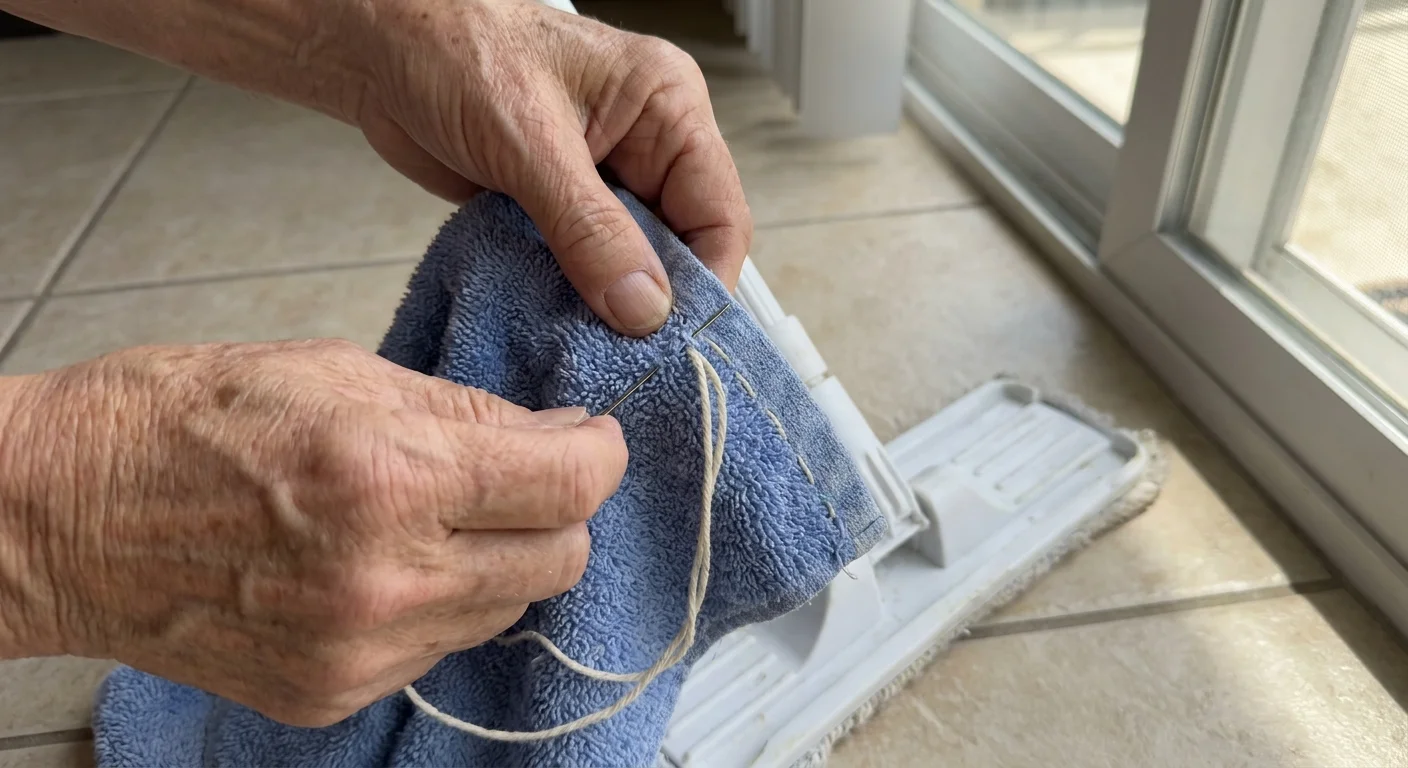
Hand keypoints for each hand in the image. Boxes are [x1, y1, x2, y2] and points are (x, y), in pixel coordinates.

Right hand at [0, 340, 626, 726]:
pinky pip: (439, 651)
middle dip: (558, 512)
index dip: (598, 455)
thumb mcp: (337, 373)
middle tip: (523, 474)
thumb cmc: (179, 424)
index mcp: (389, 478)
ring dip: (500, 560)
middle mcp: (385, 581)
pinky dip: (438, 606)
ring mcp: (359, 652)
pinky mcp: (332, 693)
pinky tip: (386, 564)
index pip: (568, 486)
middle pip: (557, 561)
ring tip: (437, 515)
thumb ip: (465, 412)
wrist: (61, 516)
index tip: (591, 439)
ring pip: (505, 609)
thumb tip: (554, 433)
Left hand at [351, 0, 752, 334]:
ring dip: (604, 302)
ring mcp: (599, 177)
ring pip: (629, 263)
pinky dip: (567, 294)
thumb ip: (591, 230)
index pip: (719, 212)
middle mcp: (643, 143)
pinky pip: (581, 264)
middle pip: (678, 246)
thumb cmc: (449, 48)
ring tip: (583, 343)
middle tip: (625, 356)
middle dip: (651, 300)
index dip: (705, 282)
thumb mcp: (530, 144)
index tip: (673, 340)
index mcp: (665, 105)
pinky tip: (552, 320)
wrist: (373, 46)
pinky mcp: (555, 204)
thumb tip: (644, 307)